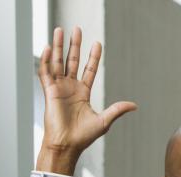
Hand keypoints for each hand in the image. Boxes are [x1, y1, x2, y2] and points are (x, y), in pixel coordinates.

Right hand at [36, 27, 136, 174]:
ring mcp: (58, 89)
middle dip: (74, 45)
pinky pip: (45, 72)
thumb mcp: (104, 120)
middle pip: (72, 61)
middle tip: (76, 29)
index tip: (97, 43)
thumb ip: (117, 110)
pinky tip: (50, 48)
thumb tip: (134, 105)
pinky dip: (46, 60)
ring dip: (59, 47)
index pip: (89, 69)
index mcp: (82, 93)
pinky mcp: (48, 92)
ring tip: (60, 30)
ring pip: (58, 63)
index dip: (93, 57)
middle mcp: (70, 88)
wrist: (67, 145)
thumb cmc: (84, 136)